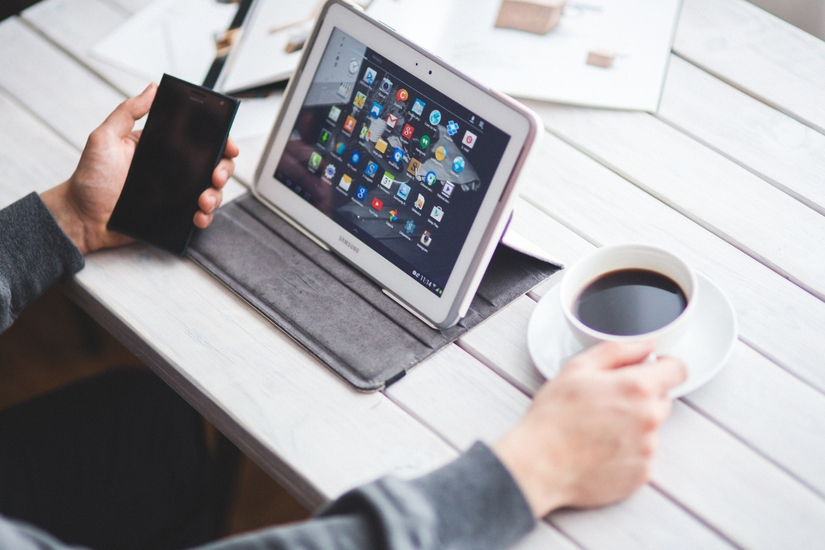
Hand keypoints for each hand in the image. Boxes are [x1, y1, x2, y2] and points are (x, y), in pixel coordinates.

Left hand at [40, 83, 239, 254]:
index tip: (227, 145)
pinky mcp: (174, 215)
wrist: (82, 217)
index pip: (199, 140)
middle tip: (215, 176)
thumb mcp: (104, 138)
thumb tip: (152, 88)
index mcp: (162, 148)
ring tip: (203, 201)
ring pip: (211, 191)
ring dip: (215, 195)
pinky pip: (199, 215)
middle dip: (224, 170)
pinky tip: (198, 216)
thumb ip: (127, 112)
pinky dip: (205, 217)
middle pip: (213, 165)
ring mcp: (176, 193)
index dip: (220, 141)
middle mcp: (173, 170)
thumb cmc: (90, 178)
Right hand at [493, 340, 686, 516]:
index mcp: (637, 388)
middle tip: (607, 402)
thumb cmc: (553, 418)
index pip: (677, 370)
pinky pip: (642, 455)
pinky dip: (626, 451)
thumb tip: (645, 345)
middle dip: (642, 397)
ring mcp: (647, 449)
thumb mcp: (577, 369)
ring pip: (651, 428)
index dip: (664, 366)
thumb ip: (618, 351)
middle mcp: (649, 418)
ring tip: (598, 429)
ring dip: (633, 425)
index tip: (651, 370)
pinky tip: (600, 449)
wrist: (540, 465)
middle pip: (663, 399)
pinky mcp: (641, 473)